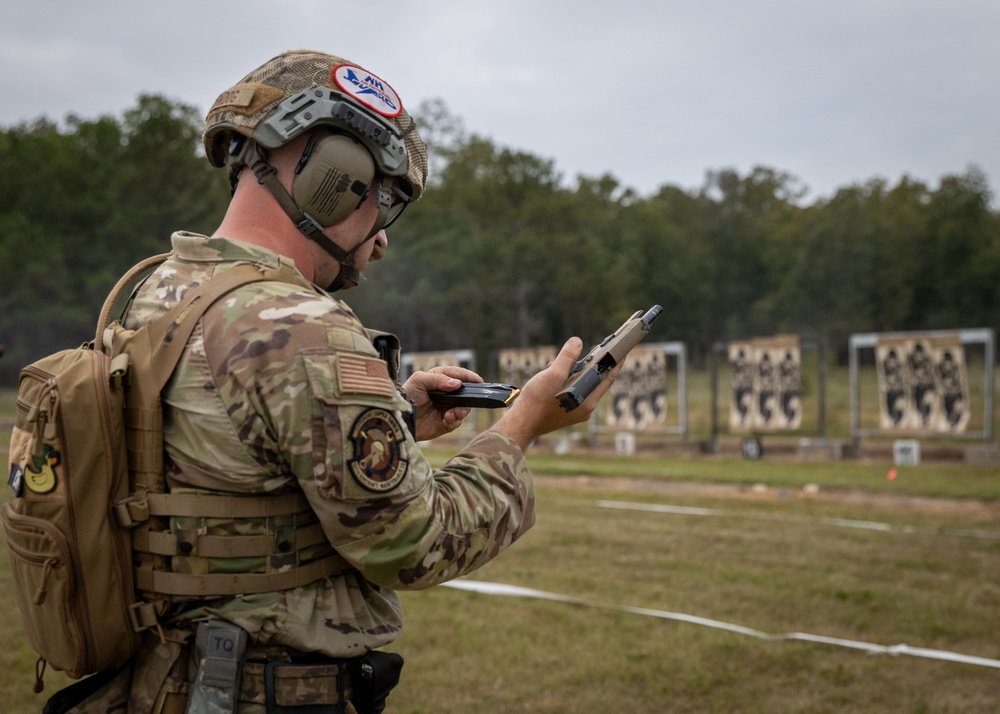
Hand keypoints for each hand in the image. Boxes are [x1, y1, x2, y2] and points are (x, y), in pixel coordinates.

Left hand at [402, 366, 482, 440]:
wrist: (399, 418)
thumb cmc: (407, 395)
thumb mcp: (419, 381)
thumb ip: (438, 379)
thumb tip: (457, 384)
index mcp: (440, 379)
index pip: (458, 375)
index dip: (469, 377)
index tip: (478, 381)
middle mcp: (446, 393)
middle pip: (466, 393)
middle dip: (469, 396)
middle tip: (468, 399)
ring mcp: (447, 408)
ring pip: (464, 408)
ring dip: (462, 410)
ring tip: (454, 412)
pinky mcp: (446, 422)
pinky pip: (457, 421)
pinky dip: (454, 420)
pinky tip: (447, 418)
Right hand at [491, 336, 622, 450]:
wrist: (521, 423)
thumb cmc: (537, 401)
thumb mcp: (553, 374)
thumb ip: (567, 357)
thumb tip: (577, 342)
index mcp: (588, 401)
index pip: (608, 377)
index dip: (615, 362)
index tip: (622, 350)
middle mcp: (585, 408)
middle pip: (595, 380)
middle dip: (591, 363)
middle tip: (594, 349)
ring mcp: (576, 411)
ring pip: (581, 384)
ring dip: (574, 370)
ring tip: (561, 361)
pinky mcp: (566, 411)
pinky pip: (572, 391)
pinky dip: (566, 379)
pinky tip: (552, 371)